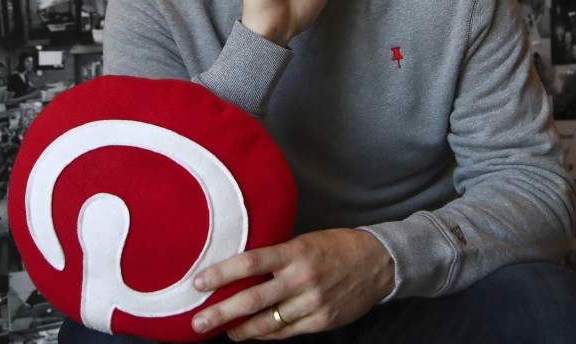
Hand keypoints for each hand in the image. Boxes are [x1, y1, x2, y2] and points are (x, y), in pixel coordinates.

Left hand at [191, 229, 394, 340]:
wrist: (378, 263)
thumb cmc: (336, 246)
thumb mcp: (305, 240)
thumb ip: (278, 255)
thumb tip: (243, 266)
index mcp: (295, 252)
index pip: (250, 263)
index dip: (221, 274)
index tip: (198, 282)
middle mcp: (301, 278)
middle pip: (252, 300)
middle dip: (221, 313)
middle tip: (198, 322)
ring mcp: (312, 303)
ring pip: (267, 323)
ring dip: (240, 330)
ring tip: (223, 331)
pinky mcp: (322, 321)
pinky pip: (286, 332)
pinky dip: (266, 334)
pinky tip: (253, 334)